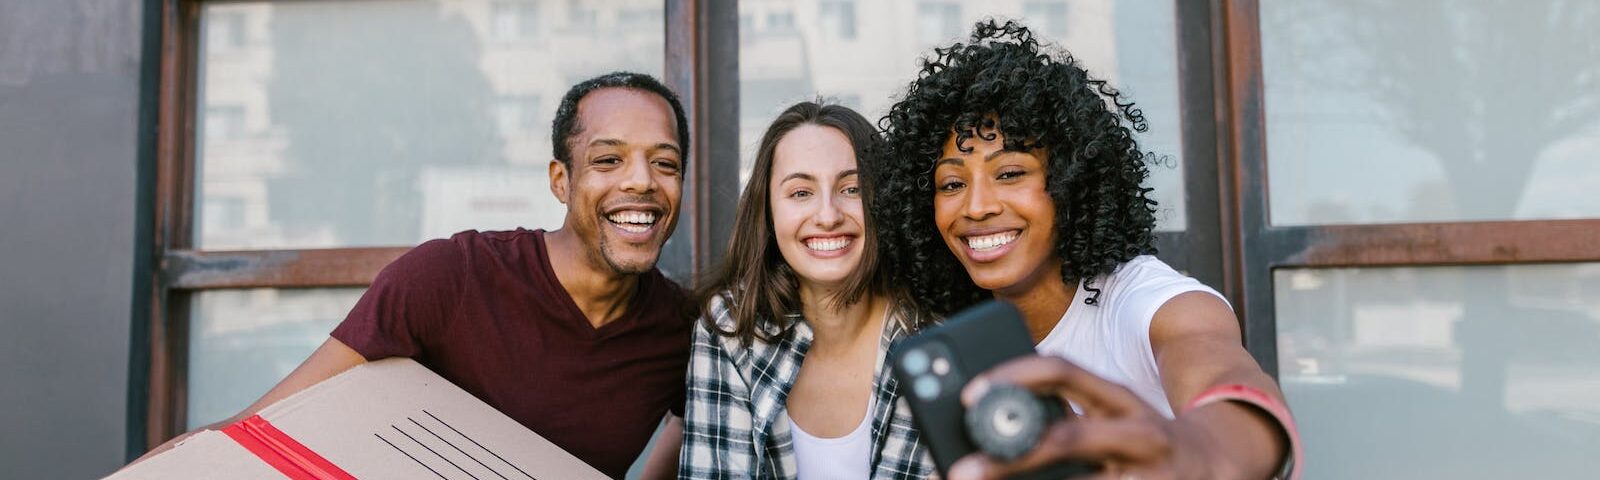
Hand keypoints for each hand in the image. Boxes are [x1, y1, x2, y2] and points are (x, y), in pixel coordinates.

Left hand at [946, 355, 1213, 479]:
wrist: (1219, 464)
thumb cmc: (1145, 442)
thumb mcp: (1112, 417)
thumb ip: (1065, 416)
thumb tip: (991, 427)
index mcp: (1118, 398)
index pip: (1062, 370)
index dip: (1013, 376)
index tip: (968, 394)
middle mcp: (1138, 431)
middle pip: (1067, 437)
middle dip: (1010, 457)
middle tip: (962, 469)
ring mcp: (1149, 471)